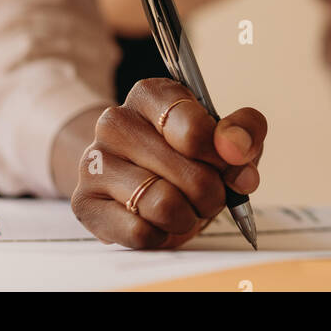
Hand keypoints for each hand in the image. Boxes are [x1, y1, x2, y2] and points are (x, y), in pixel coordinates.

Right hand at [70, 78, 265, 248]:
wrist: (145, 184)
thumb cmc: (190, 157)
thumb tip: (237, 150)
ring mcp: (95, 162)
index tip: (233, 165)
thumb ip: (245, 130)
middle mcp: (116, 122)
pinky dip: (161, 235)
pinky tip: (158, 222)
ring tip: (185, 208)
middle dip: (212, 193)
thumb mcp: (228, 136)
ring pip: (163, 205)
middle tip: (209, 192)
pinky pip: (140, 232)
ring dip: (188, 216)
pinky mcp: (85, 203)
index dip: (223, 157)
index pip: (194, 130)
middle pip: (189, 175)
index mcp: (151, 95)